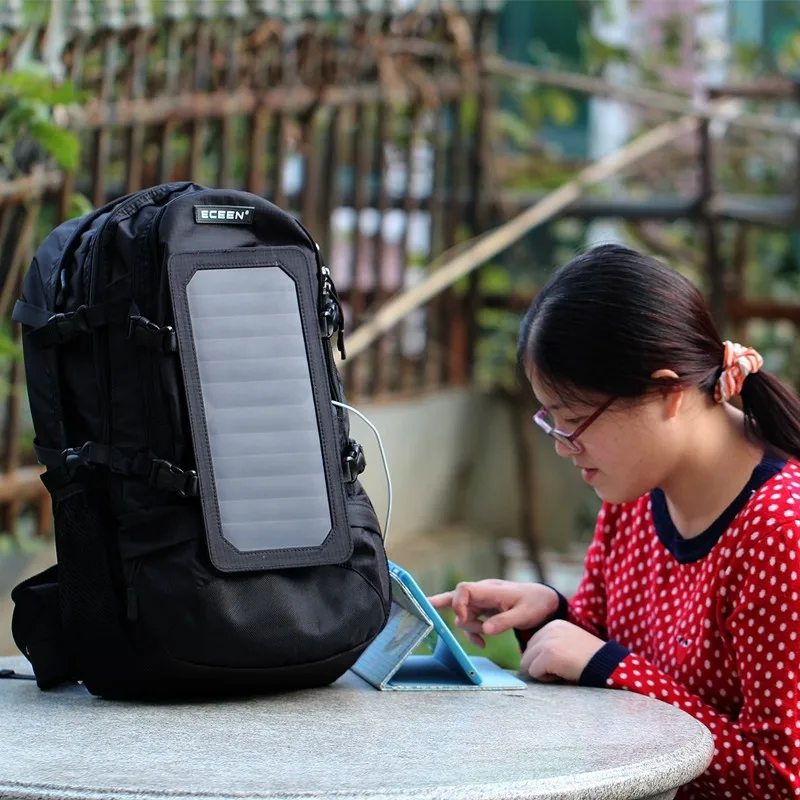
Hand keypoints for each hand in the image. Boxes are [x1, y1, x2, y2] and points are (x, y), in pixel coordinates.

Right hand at [428, 579, 558, 647]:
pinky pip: (470, 620)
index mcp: (491, 590)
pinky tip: (481, 642)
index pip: (465, 589)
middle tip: (430, 613)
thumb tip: (485, 630)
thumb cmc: (534, 604)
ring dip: (470, 628)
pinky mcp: (483, 609)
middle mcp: (482, 593)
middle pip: (456, 598)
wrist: (542, 600)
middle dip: (447, 608)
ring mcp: (481, 601)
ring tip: (484, 639)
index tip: (463, 619)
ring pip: (462, 613)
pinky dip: (472, 632)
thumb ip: (505, 622)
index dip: (457, 603)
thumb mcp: (523, 615)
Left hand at [520, 620, 605, 682]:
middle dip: (540, 665)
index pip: (533, 644)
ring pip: (527, 663)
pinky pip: (534, 672)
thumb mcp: (569, 644)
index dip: (544, 659)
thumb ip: (550, 646)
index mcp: (554, 625)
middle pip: (527, 653)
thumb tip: (528, 661)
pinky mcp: (548, 654)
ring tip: (562, 671)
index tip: (563, 661)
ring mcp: (547, 641)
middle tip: (562, 668)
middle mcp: (549, 629)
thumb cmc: (590, 660)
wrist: (608, 665)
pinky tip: (563, 674)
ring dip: (542, 672)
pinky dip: (546, 678)